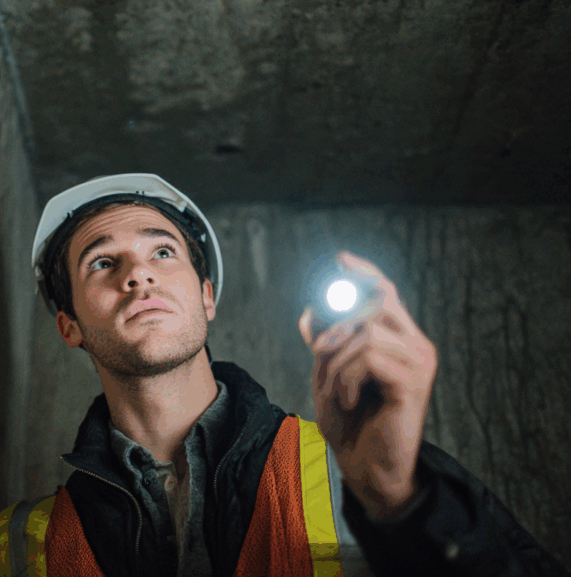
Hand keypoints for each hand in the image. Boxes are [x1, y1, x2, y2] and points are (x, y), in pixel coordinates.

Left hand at [298, 252, 437, 519]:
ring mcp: (418, 363)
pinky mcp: (412, 382)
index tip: (339, 259)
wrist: (368, 469)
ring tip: (337, 392)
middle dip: (334, 330)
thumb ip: (324, 345)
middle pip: (373, 305)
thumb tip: (310, 312)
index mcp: (398, 340)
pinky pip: (368, 358)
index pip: (386, 291)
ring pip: (365, 333)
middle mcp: (415, 346)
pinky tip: (350, 401)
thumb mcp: (329, 378)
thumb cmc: (353, 426)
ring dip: (336, 362)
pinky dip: (347, 378)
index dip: (362, 272)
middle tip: (320, 360)